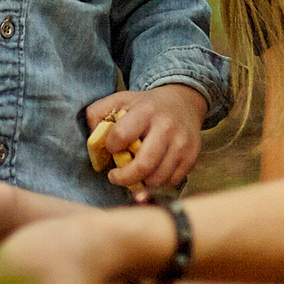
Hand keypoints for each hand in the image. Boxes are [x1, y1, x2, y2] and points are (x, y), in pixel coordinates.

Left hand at [82, 85, 205, 192]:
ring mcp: (182, 144)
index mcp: (146, 111)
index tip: (111, 147)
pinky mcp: (191, 157)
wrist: (183, 103)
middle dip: (123, 178)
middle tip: (115, 176)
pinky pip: (170, 182)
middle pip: (143, 165)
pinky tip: (150, 174)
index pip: (121, 135)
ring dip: (140, 183)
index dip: (111, 146)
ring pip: (157, 178)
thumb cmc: (145, 106)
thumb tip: (92, 143)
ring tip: (133, 175)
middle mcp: (167, 127)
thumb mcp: (120, 100)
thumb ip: (98, 114)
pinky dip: (156, 184)